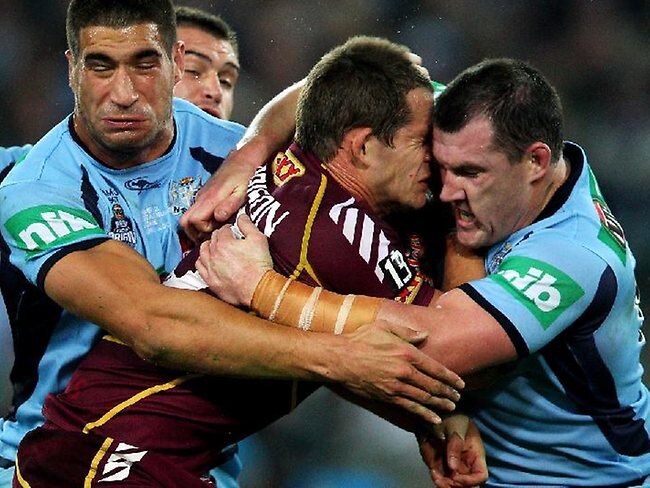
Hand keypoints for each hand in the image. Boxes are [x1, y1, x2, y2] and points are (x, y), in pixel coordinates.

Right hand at [180, 146, 258, 242]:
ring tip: (214, 229)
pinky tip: (215, 222)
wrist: (241, 160)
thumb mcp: (241, 192)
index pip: (194, 221)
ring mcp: (200, 197)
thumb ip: (229, 205)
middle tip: (210, 235)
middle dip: (194, 233)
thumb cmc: (244, 177)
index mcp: (210, 199)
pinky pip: (195, 212)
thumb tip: (217, 217)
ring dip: (197, 227)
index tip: (217, 229)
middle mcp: (201, 198)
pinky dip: (200, 221)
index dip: (203, 229)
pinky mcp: (203, 196)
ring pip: (188, 218)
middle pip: (184, 222)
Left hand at [196, 214, 271, 306]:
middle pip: (211, 240)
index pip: (222, 230)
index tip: (232, 231)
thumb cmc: (259, 264)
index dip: (228, 229)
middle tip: (225, 239)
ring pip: (202, 252)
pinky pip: (199, 268)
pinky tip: (207, 262)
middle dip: (218, 237)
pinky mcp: (210, 281)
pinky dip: (202, 262)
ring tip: (214, 248)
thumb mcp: (258, 239)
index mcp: (224, 242)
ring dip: (207, 248)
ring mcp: (210, 268)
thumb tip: (242, 217)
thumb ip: (248, 225)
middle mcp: (213, 254)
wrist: (257, 288)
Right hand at [336, 320, 463, 425]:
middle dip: (448, 392)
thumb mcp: (384, 327)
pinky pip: (410, 407)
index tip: (460, 383)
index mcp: (407, 353)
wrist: (340, 359)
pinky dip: (424, 414)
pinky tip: (434, 418)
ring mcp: (397, 386)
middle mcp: (405, 371)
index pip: (435, 367)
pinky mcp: (388, 397)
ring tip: (451, 407)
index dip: (450, 377)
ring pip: (425, 398)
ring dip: (440, 404)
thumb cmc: (360, 340)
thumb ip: (407, 332)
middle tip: (458, 397)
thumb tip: (424, 335)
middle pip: (433, 385)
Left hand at [418, 416, 486, 486]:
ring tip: (435, 475)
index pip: (481, 475)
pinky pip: (441, 479)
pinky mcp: (440, 465)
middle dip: (456, 486)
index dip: (471, 481)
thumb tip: (453, 468)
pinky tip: (433, 472)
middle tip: (444, 481)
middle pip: (467, 485)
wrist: (432, 414)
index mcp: (474, 454)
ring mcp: (452, 465)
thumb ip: (455, 445)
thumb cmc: (450, 416)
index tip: (456, 477)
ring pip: (452, 485)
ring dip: (444, 484)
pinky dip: (436, 479)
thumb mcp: (454, 425)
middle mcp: (465, 463)